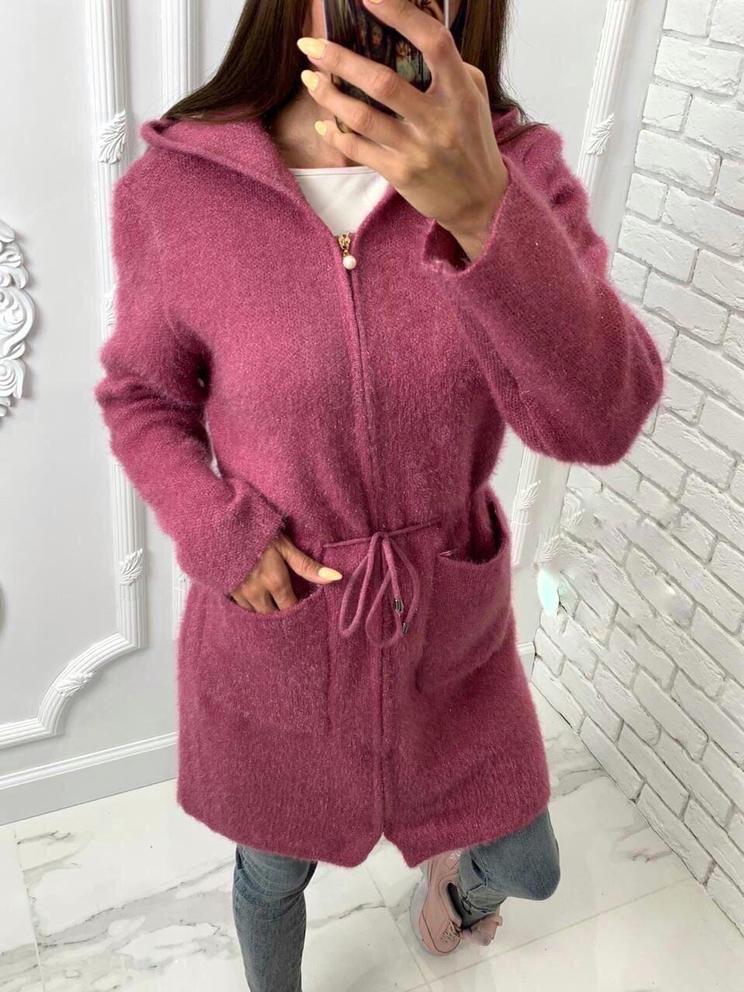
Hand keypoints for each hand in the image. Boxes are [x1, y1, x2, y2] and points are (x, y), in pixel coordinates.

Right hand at [228, 531, 342, 612]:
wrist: (222, 525)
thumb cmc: (257, 533)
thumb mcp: (285, 546)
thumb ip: (307, 566)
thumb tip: (336, 577)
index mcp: (274, 582)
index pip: (290, 608)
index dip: (297, 610)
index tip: (303, 607)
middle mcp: (257, 593)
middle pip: (273, 615)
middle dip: (281, 613)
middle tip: (287, 606)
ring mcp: (239, 594)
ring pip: (256, 614)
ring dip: (265, 611)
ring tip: (272, 604)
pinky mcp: (226, 592)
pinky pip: (241, 609)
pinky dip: (249, 607)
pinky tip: (254, 600)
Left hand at [296, 0, 509, 260]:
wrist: (479, 201)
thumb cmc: (472, 141)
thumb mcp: (473, 97)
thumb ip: (449, 66)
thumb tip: (416, 26)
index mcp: (459, 92)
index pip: (433, 43)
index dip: (400, 14)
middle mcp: (439, 120)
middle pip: (382, 82)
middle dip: (339, 59)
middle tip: (310, 43)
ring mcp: (418, 149)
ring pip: (362, 117)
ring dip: (328, 95)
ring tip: (309, 78)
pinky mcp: (401, 174)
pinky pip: (359, 150)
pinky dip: (335, 135)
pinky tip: (322, 122)